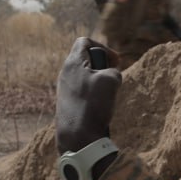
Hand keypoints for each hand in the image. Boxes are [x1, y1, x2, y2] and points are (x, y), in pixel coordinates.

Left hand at [56, 38, 121, 153]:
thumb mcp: (111, 80)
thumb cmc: (92, 106)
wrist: (77, 138)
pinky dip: (94, 96)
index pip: (85, 42)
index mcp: (72, 63)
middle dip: (103, 66)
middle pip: (86, 59)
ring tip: (107, 95)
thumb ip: (113, 71)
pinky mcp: (66, 105)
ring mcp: (64, 90)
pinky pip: (83, 93)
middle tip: (113, 77)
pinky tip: (99, 109)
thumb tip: (109, 78)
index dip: (103, 47)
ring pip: (85, 77)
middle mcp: (65, 74)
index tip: (116, 62)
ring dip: (100, 83)